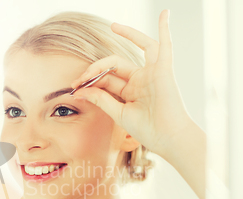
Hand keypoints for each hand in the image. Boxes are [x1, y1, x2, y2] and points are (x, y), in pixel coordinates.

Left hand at [70, 10, 193, 159]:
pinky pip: (164, 46)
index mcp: (130, 92)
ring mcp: (152, 74)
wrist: (168, 139)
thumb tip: (79, 91)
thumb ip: (101, 99)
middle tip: (80, 79)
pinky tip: (164, 14)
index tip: (74, 88)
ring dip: (127, 35)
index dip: (89, 80)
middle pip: (115, 65)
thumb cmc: (148, 130)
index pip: (106, 79)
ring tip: (114, 26)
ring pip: (138, 48)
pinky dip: (165, 29)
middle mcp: (141, 80)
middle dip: (95, 69)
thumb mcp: (119, 114)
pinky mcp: (164, 71)